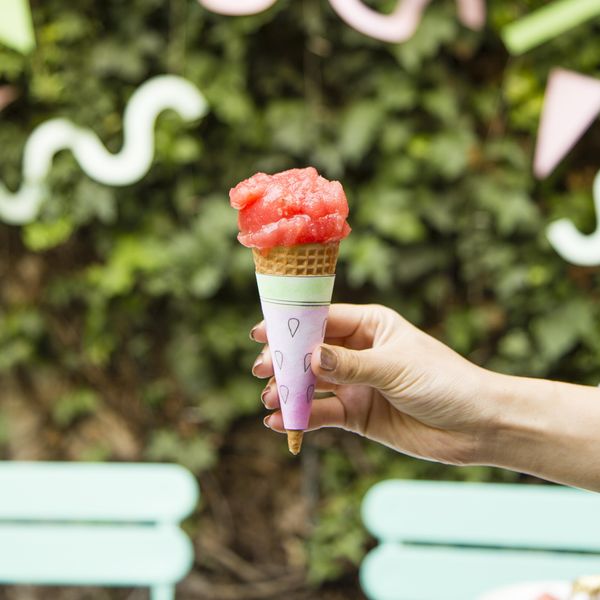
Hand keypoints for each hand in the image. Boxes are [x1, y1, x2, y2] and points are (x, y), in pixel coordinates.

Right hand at [250, 303, 497, 464]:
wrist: (477, 426)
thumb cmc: (444, 382)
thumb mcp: (395, 367)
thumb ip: (351, 365)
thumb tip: (310, 357)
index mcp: (370, 326)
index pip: (323, 320)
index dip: (291, 326)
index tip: (261, 332)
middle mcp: (359, 352)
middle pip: (311, 352)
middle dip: (285, 360)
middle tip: (260, 369)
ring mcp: (356, 384)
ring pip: (313, 384)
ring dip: (289, 390)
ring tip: (269, 398)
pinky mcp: (358, 415)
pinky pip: (323, 414)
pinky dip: (302, 418)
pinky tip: (281, 422)